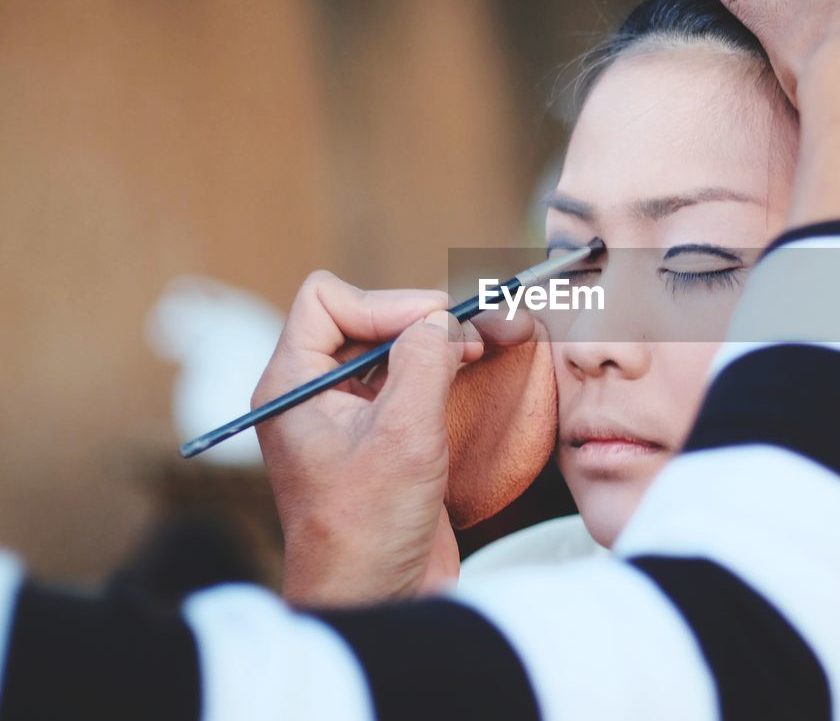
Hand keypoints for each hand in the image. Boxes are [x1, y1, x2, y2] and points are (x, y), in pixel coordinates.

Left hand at [254, 270, 532, 605]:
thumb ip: (423, 361)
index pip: (327, 301)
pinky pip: (406, 383)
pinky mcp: (378, 440)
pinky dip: (439, 370)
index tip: (436, 325)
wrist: (373, 604)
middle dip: (418, 320)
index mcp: (292, 386)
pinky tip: (473, 372)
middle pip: (364, 320)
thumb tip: (443, 319)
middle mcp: (312, 395)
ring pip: (389, 350)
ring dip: (434, 343)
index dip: (385, 304)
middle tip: (474, 330)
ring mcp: (345, 418)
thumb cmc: (369, 530)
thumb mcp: (403, 433)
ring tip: (482, 345)